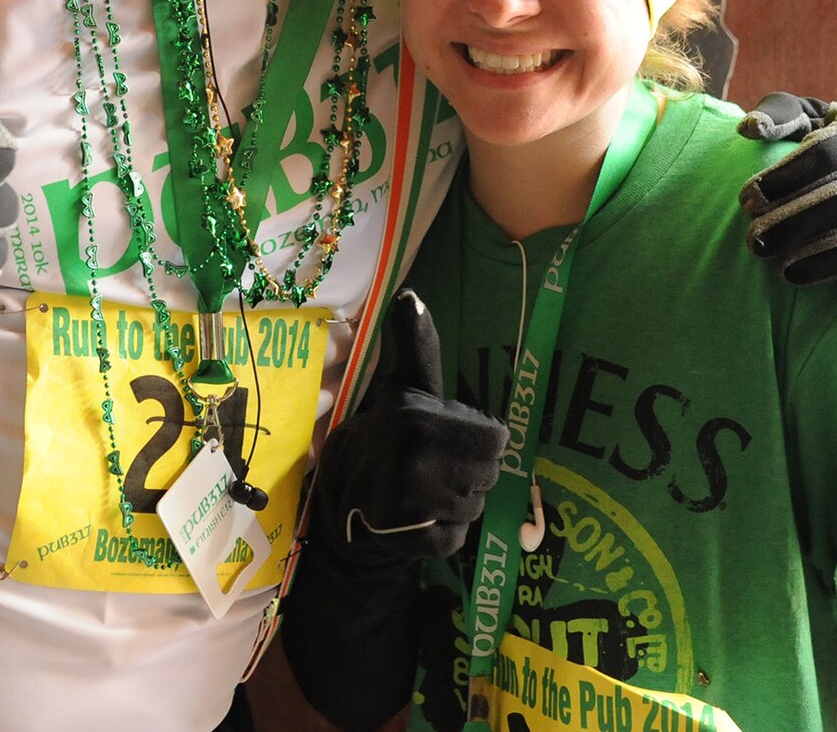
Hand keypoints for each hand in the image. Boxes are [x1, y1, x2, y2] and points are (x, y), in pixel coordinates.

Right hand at [311, 291, 507, 566]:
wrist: (340, 496)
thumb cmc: (384, 433)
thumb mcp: (403, 386)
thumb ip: (416, 344)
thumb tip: (411, 296)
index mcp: (420, 421)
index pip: (496, 441)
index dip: (477, 441)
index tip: (447, 439)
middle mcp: (417, 462)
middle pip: (489, 474)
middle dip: (468, 472)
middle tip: (432, 466)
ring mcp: (413, 506)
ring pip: (473, 507)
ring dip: (456, 502)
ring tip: (423, 489)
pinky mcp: (411, 541)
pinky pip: (456, 538)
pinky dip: (443, 532)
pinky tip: (419, 517)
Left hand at [736, 93, 836, 317]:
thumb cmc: (824, 148)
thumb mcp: (805, 120)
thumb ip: (779, 113)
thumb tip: (751, 128)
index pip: (826, 152)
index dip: (784, 178)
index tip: (746, 201)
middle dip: (797, 224)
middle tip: (755, 243)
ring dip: (831, 260)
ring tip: (785, 273)